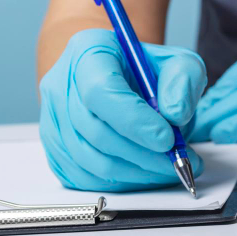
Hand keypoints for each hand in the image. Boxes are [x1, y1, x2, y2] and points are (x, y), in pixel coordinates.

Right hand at [39, 29, 206, 190]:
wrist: (118, 75)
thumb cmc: (146, 68)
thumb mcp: (177, 61)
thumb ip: (183, 79)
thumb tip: (175, 114)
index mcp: (88, 52)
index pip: (100, 91)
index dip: (134, 120)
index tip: (168, 139)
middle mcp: (60, 85)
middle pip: (95, 131)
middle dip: (142, 154)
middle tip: (179, 162)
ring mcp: (52, 120)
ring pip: (89, 160)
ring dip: (135, 172)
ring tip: (169, 168)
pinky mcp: (55, 149)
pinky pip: (83, 177)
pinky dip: (120, 182)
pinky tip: (146, 173)